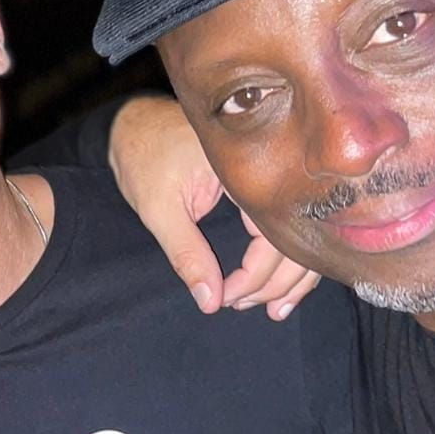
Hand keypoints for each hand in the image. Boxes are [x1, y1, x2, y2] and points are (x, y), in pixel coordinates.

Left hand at [107, 96, 318, 319]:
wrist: (133, 124)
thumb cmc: (143, 156)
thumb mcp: (158, 208)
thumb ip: (186, 253)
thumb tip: (211, 300)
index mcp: (248, 166)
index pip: (274, 232)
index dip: (258, 274)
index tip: (230, 297)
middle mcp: (272, 167)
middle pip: (298, 236)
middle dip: (278, 281)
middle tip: (246, 306)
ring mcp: (274, 175)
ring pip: (301, 234)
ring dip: (290, 275)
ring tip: (273, 308)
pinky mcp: (266, 185)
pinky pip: (287, 225)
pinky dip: (286, 257)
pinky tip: (282, 286)